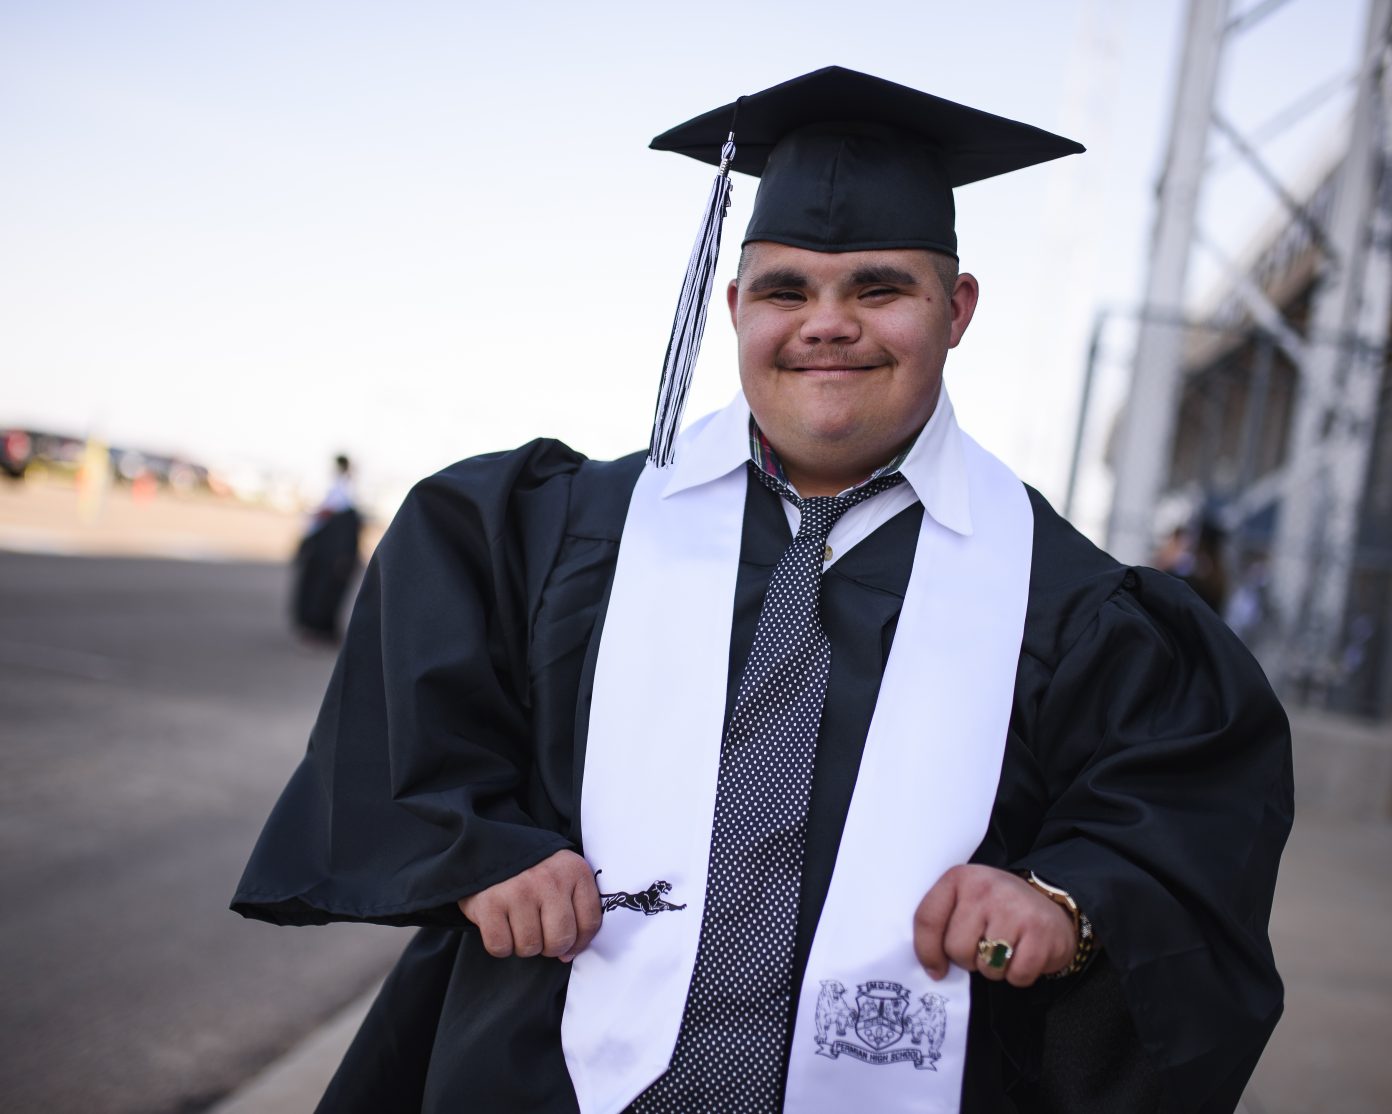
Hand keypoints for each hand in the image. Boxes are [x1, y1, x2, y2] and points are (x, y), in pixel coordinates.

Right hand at [457, 849, 601, 961]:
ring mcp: (518, 891)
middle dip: (550, 947)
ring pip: (530, 946)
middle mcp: (548, 880)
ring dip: (523, 945)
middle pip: (560, 940)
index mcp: (574, 871)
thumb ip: (576, 908)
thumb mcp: (564, 875)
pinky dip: (500, 945)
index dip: (579, 943)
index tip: (568, 945)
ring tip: (518, 925)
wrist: (490, 849)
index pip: (589, 922)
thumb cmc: (533, 870)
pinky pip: (500, 946)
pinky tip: (501, 926)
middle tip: (540, 934)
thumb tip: (568, 954)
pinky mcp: (490, 903)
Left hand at [913, 865, 1075, 986]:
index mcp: (959, 878)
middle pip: (956, 949)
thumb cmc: (998, 909)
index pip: (927, 919)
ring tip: (1006, 948)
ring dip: (995, 969)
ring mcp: (1014, 909)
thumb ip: (942, 923)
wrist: (1050, 902)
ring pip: (987, 967)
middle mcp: (985, 888)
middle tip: (985, 946)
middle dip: (969, 960)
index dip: (927, 952)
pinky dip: (1020, 975)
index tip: (936, 969)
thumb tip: (931, 968)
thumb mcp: (964, 900)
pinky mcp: (1040, 931)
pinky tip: (1025, 954)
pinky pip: (1017, 975)